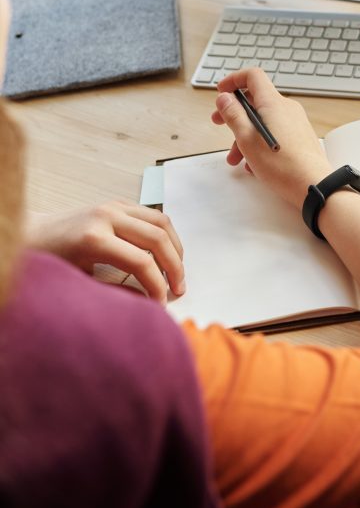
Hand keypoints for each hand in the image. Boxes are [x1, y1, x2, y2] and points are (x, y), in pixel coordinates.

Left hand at [25, 202, 184, 304]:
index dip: (157, 286)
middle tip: (179, 290)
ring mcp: (114, 205)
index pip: (141, 262)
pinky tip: (166, 253)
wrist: (32, 235)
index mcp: (94, 238)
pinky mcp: (118, 203)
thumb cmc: (50, 263)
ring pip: (161, 222)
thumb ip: (114, 292)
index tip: (161, 305)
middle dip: (174, 267)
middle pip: (158, 239)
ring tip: (178, 272)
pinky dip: (165, 234)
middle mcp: (107, 216)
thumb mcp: (79, 283)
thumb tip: (146, 304)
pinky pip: (152, 215)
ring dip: (175, 248)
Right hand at [211, 68, 331, 209]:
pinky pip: (275, 132)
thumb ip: (233, 115)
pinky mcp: (299, 136)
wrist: (312, 185)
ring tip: (235, 158)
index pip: (253, 76)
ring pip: (263, 120)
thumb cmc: (281, 165)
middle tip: (219, 122)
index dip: (234, 80)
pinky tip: (254, 163)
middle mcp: (286, 108)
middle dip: (234, 113)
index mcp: (273, 103)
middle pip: (255, 100)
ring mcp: (295, 122)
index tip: (222, 92)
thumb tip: (225, 98)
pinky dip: (260, 142)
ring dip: (244, 135)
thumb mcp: (246, 139)